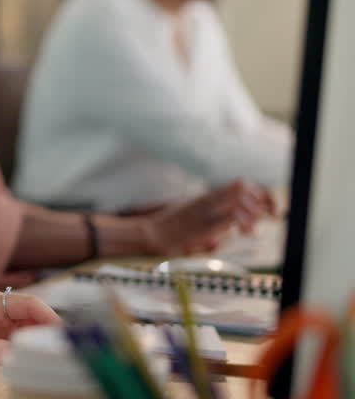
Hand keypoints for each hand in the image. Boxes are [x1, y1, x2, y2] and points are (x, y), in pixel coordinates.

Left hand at [0, 291, 61, 376]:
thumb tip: (12, 353)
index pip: (33, 304)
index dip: (53, 318)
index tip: (68, 336)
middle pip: (38, 314)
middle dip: (54, 329)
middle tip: (68, 351)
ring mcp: (0, 319)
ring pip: (34, 325)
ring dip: (46, 338)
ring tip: (58, 357)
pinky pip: (25, 336)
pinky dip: (35, 345)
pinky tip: (41, 359)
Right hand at [144, 180, 274, 254]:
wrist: (152, 234)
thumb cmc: (170, 231)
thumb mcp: (192, 224)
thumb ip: (208, 228)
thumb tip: (220, 240)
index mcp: (208, 197)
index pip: (241, 184)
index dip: (261, 193)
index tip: (271, 207)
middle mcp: (209, 199)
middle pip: (245, 187)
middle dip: (264, 200)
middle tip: (270, 217)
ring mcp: (208, 210)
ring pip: (240, 198)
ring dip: (254, 212)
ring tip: (251, 228)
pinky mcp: (206, 223)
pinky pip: (232, 216)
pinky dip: (245, 222)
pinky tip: (245, 232)